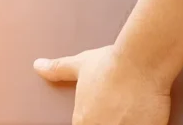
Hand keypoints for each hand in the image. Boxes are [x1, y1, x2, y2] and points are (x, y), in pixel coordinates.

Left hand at [34, 45, 170, 124]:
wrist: (141, 63)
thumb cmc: (111, 63)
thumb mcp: (79, 65)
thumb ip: (58, 70)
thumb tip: (38, 65)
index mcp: (82, 121)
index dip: (95, 120)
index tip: (106, 113)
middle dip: (112, 121)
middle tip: (120, 111)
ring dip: (126, 123)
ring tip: (130, 112)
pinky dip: (143, 124)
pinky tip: (144, 116)